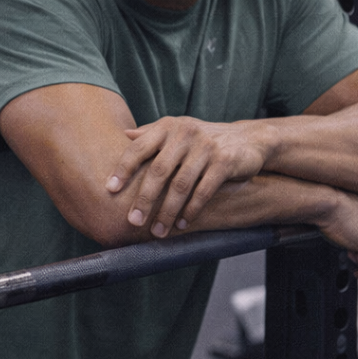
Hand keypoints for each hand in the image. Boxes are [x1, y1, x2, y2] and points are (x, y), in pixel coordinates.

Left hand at [105, 117, 272, 236]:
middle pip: (158, 171)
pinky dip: (191, 210)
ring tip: (158, 230)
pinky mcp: (224, 162)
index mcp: (167, 127)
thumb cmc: (202, 140)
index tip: (110, 189)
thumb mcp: (177, 131)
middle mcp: (184, 134)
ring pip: (180, 185)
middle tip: (133, 221)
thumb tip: (124, 135)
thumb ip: (152, 134)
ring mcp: (205, 147)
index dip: (123, 169)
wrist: (247, 140)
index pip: (139, 148)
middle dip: (144, 199)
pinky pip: (203, 190)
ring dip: (168, 211)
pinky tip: (183, 224)